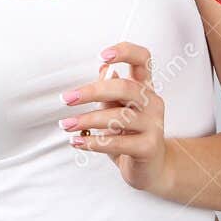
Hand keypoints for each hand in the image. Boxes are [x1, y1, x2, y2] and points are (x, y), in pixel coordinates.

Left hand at [60, 41, 166, 192]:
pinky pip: (118, 142)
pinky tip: (77, 142)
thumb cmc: (129, 134)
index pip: (143, 58)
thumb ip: (109, 92)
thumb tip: (102, 69)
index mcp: (145, 87)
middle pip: (125, 87)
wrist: (151, 168)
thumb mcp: (117, 109)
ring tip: (66, 124)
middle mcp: (153, 102)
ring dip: (87, 120)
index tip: (102, 55)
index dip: (125, 51)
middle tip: (67, 98)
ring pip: (119, 116)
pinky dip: (93, 142)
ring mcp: (154, 125)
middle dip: (92, 91)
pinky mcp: (149, 147)